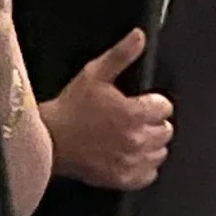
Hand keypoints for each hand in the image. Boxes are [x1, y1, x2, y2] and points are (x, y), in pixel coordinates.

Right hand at [42, 30, 172, 190]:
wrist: (49, 139)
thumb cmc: (70, 108)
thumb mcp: (94, 74)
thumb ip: (121, 55)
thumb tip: (140, 37)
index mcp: (134, 113)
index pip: (164, 107)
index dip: (153, 102)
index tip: (141, 103)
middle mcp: (136, 139)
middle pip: (166, 130)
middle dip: (154, 122)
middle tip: (135, 119)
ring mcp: (130, 161)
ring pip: (160, 152)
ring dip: (151, 144)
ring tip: (133, 136)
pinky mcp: (122, 178)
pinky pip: (149, 174)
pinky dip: (144, 166)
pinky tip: (130, 155)